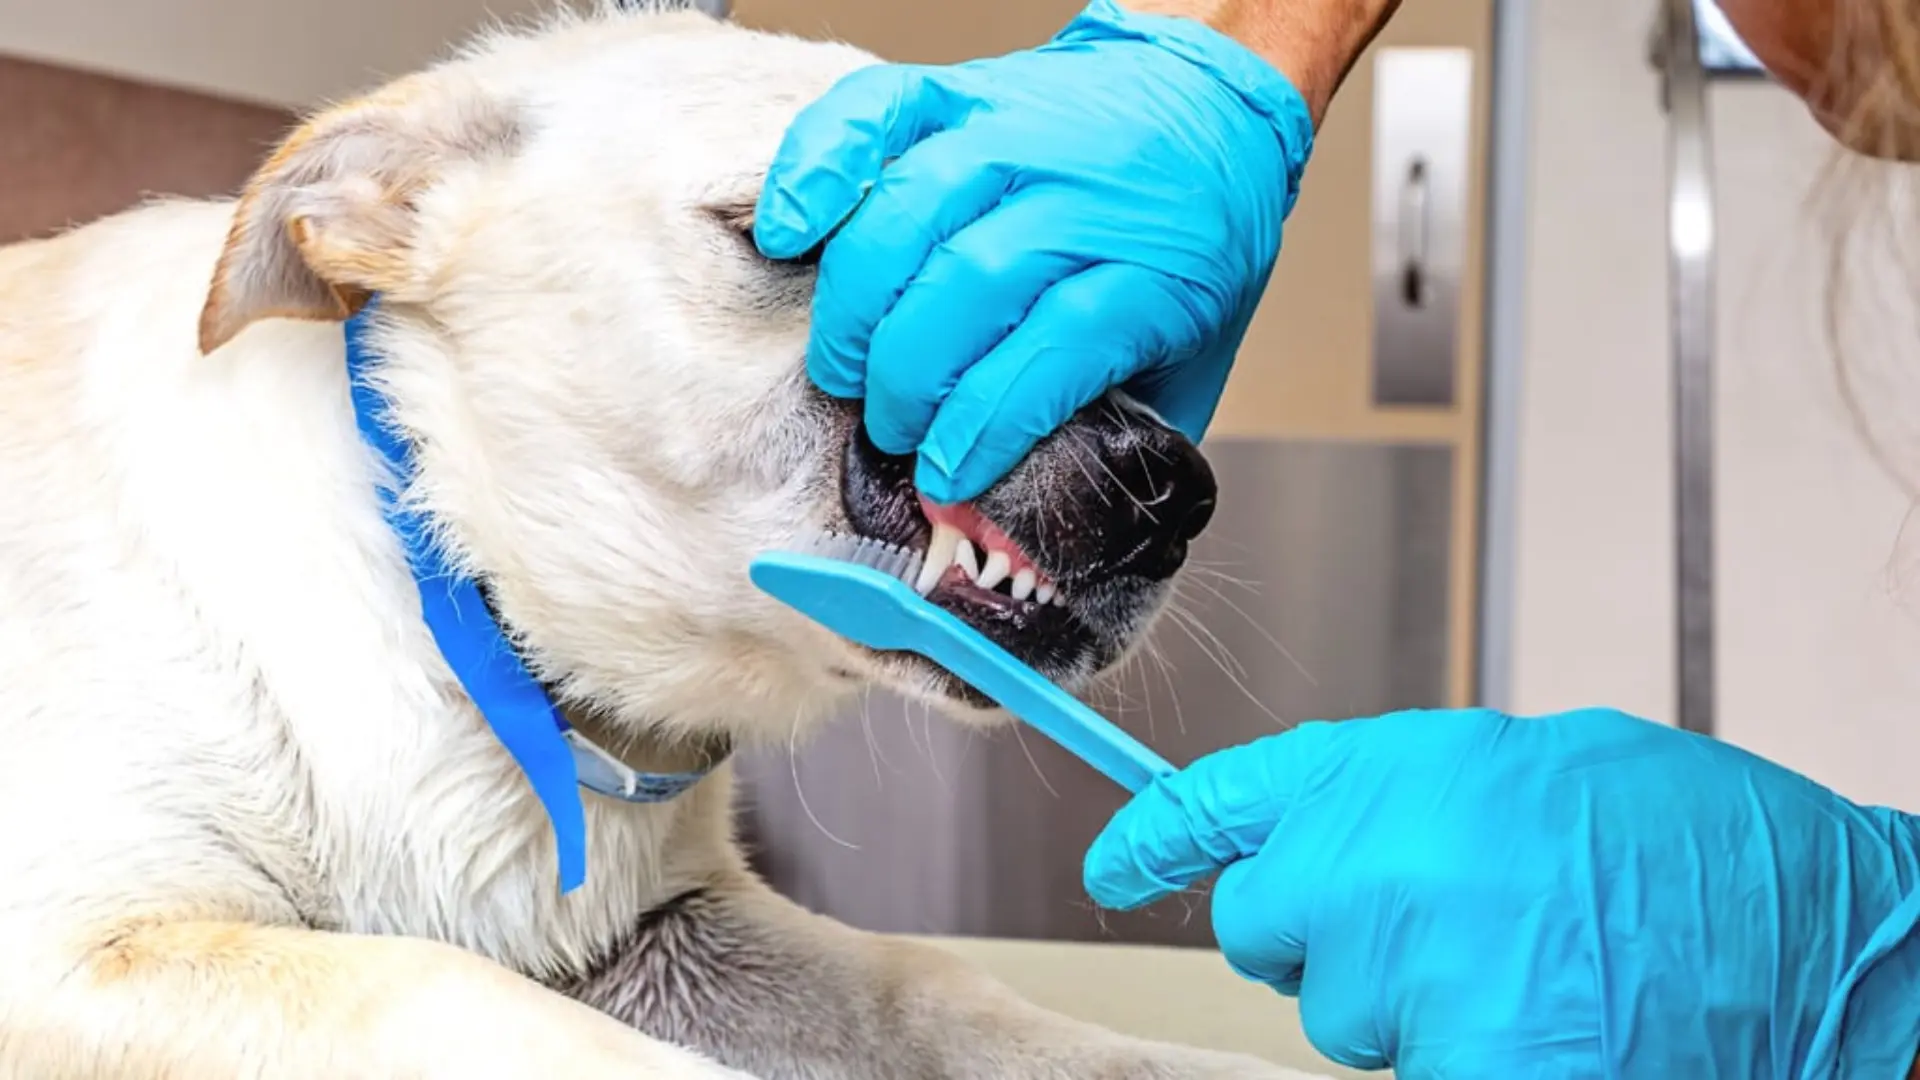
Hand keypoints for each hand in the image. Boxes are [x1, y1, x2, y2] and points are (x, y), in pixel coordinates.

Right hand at [754, 0, 1313, 503]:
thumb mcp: (1196, 360)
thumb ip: (1132, 444)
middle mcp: (1089, 190)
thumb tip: (1050, 544)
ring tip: (847, 367)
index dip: (989, 421)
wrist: (1210, 107)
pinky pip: (875, 114)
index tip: (944, 473)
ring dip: (860, 305)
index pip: (1062, 344)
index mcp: (1163, 267)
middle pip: (973, 281)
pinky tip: (792, 232)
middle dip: (910, 376)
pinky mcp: (965, 90)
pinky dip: (818, 167)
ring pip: (911, 209)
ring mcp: (1021, 129)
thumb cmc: (1191, 252)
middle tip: (889, 429)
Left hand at [1083, 708, 1919, 1077]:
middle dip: (1329, 939)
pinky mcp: (1461, 1062)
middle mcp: (1373, 858)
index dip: (1156, 836)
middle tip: (1447, 929)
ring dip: (1412, 1007)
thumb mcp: (1516, 771)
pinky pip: (1409, 1069)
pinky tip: (1551, 1024)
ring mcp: (1408, 968)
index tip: (1111, 864)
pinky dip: (1468, 1054)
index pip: (1224, 800)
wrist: (1826, 924)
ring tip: (1533, 970)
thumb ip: (1394, 803)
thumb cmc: (1682, 840)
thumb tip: (1313, 848)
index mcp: (1390, 764)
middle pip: (1265, 928)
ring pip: (1341, 1019)